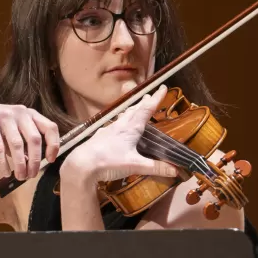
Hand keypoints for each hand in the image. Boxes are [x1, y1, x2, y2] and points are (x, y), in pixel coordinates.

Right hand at [0, 101, 59, 179]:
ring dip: (20, 164)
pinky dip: (3, 162)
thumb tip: (33, 163)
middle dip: (35, 161)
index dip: (53, 145)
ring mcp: (5, 116)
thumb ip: (25, 145)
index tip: (51, 160)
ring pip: (17, 144)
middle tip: (32, 175)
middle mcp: (20, 113)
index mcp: (30, 114)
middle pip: (34, 139)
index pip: (50, 128)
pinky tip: (6, 172)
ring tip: (20, 176)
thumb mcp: (14, 132)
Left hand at [62, 86, 180, 183]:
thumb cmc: (108, 162)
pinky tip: (115, 127)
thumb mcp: (135, 165)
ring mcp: (108, 131)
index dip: (156, 99)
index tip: (162, 87)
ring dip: (131, 111)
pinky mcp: (100, 138)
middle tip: (149, 95)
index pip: (146, 110)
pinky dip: (119, 123)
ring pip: (123, 117)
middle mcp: (120, 126)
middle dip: (143, 103)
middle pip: (134, 110)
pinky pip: (112, 126)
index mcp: (131, 129)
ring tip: (135, 107)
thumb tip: (176, 170)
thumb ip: (156, 167)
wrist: (81, 165)